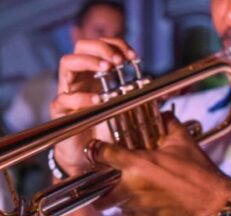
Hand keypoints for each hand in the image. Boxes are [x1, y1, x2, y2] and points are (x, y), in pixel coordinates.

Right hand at [50, 38, 137, 175]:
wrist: (86, 156)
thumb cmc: (105, 130)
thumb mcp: (129, 110)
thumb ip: (144, 97)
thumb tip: (171, 89)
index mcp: (95, 73)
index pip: (102, 46)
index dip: (117, 45)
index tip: (133, 57)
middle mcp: (80, 78)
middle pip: (81, 46)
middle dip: (101, 47)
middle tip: (116, 60)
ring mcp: (67, 91)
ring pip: (67, 63)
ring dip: (88, 61)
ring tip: (105, 69)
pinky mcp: (60, 110)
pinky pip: (65, 97)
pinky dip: (82, 97)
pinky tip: (97, 101)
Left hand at [90, 114, 230, 215]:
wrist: (212, 200)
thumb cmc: (197, 171)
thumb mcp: (182, 141)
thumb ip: (168, 124)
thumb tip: (163, 113)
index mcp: (136, 164)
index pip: (101, 155)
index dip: (95, 151)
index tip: (95, 151)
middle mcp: (131, 186)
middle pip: (98, 193)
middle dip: (96, 190)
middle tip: (101, 183)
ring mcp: (136, 205)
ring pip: (114, 205)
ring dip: (116, 198)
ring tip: (126, 192)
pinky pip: (129, 214)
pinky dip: (131, 209)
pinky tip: (142, 201)